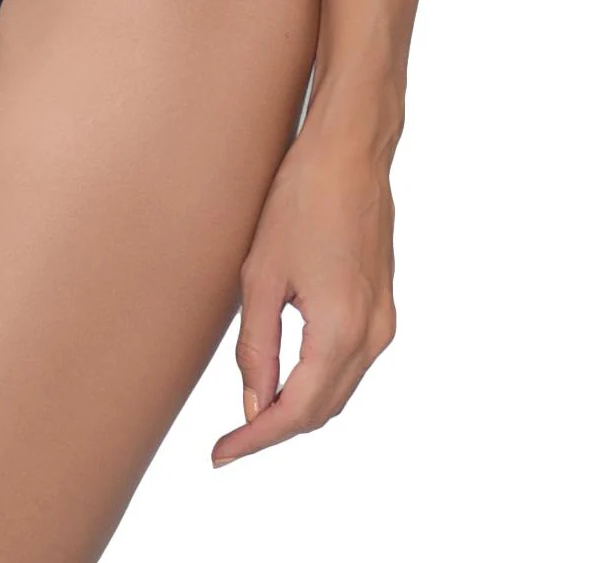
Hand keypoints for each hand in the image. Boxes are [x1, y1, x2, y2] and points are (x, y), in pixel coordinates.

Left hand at [211, 128, 396, 464]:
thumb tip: (254, 405)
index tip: (221, 454)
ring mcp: (384, 321)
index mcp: (341, 331)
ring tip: (251, 414)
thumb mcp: (262, 276)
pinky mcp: (384, 306)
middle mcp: (372, 335)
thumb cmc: (301, 201)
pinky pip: (351, 363)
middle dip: (276, 429)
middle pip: (323, 409)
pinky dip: (319, 381)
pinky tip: (287, 377)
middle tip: (230, 439)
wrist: (350, 152)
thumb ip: (257, 348)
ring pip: (339, 390)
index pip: (297, 412)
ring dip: (299, 408)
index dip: (256, 439)